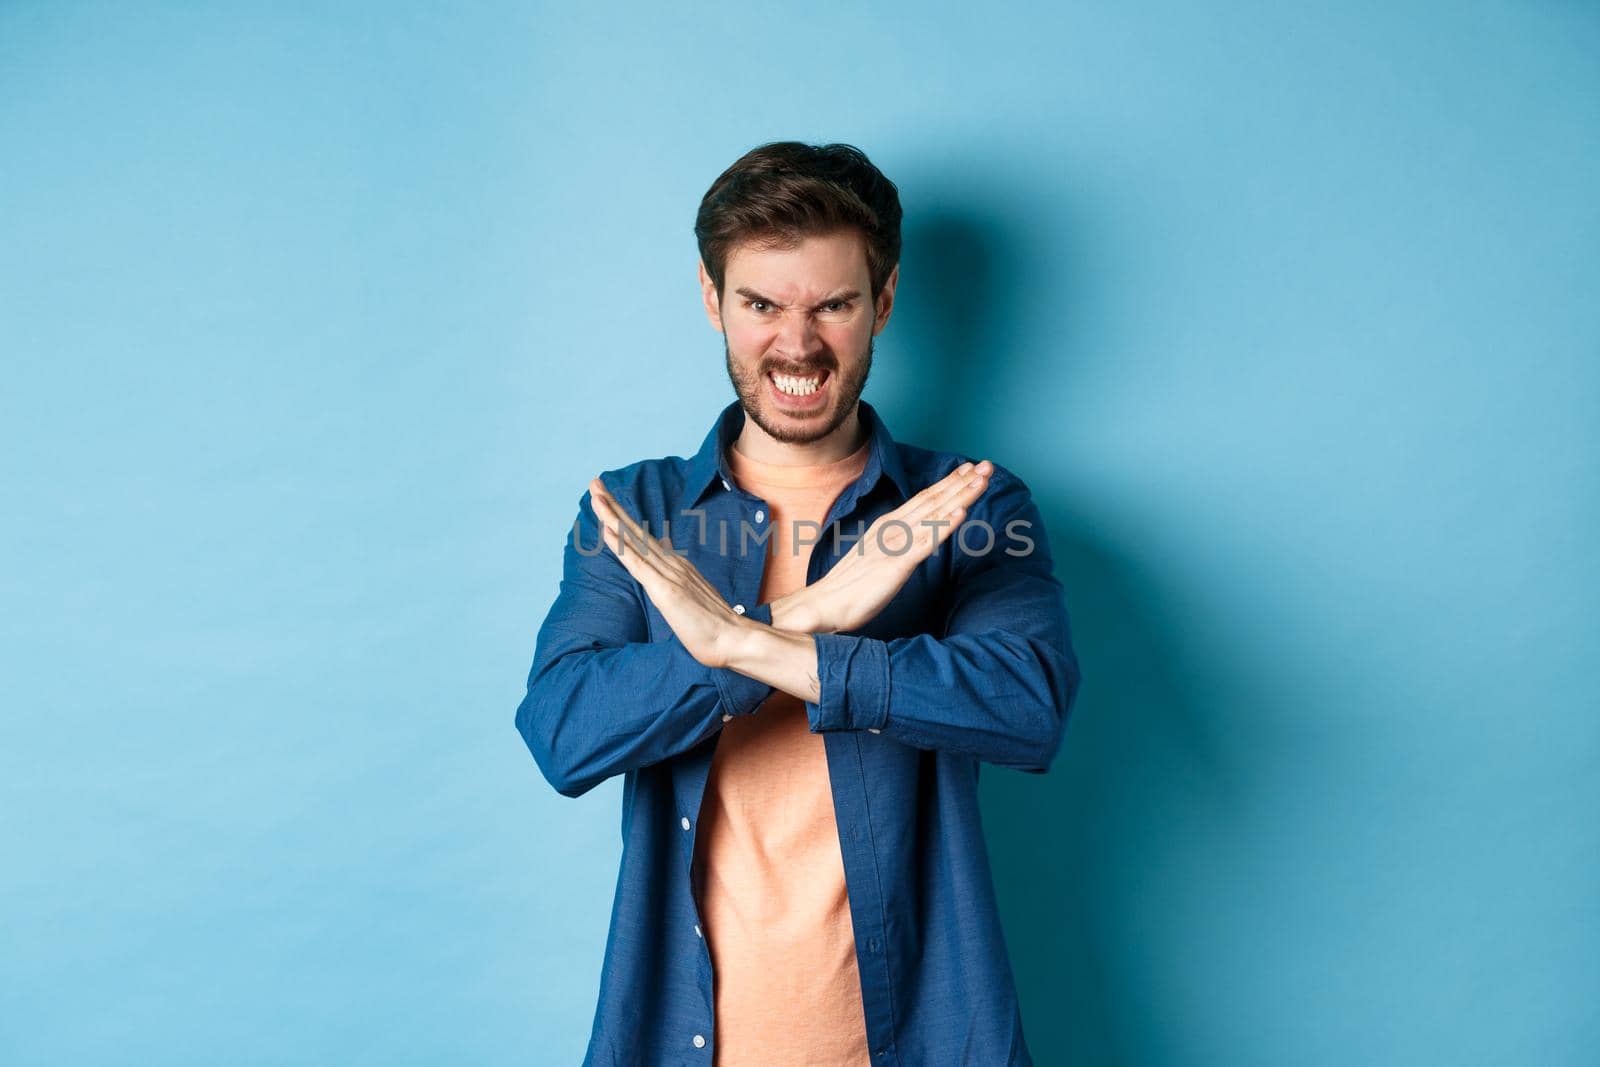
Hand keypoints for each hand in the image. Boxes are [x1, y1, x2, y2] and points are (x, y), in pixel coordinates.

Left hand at [588, 476, 747, 668]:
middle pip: (635, 531)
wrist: (735, 640)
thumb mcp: (692, 603)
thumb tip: (668, 586)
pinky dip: (621, 546)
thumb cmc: (715, 629)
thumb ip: (680, 590)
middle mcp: (673, 565)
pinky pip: (638, 565)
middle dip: (612, 506)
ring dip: (612, 517)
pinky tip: (607, 531)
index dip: (622, 519)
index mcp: (677, 568)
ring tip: (595, 496)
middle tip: (593, 483)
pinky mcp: (666, 591)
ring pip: (634, 541)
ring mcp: (670, 576)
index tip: (606, 501)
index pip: (643, 539)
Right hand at [773, 460, 993, 633]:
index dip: (948, 483)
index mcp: (888, 525)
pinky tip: (962, 513)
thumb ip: (894, 544)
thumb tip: (912, 538)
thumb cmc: (850, 585)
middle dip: (962, 482)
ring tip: (982, 479)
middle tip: (987, 465)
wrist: (825, 604)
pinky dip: (945, 526)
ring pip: (935, 514)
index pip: (923, 498)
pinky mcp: (897, 565)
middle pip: (934, 500)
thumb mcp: (876, 556)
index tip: (970, 469)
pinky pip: (926, 543)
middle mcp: (893, 528)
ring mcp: (895, 545)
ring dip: (961, 495)